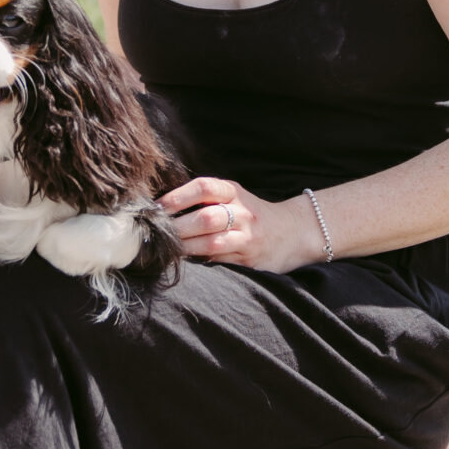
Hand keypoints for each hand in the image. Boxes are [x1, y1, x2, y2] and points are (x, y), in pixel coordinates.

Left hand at [159, 175, 322, 273]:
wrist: (294, 232)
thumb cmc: (251, 213)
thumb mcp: (234, 196)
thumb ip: (206, 198)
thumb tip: (163, 208)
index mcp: (234, 191)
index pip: (203, 187)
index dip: (177, 197)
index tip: (156, 208)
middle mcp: (242, 212)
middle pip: (205, 217)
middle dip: (177, 227)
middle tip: (155, 234)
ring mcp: (247, 237)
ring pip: (211, 242)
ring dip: (184, 247)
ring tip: (167, 249)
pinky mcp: (249, 259)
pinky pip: (218, 260)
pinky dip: (199, 259)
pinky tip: (185, 259)